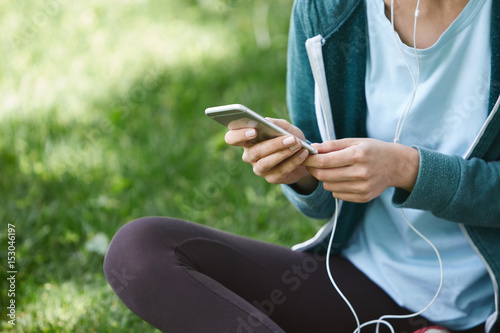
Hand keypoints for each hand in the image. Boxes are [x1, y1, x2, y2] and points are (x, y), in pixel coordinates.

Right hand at [224, 118, 314, 186]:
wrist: (304, 154)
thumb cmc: (289, 137)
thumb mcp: (285, 127)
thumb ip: (275, 123)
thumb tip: (266, 122)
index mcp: (246, 140)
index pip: (232, 138)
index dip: (239, 135)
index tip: (254, 131)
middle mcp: (249, 155)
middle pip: (254, 152)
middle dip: (273, 144)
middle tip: (290, 138)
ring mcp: (259, 168)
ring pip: (266, 163)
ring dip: (283, 153)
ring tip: (298, 144)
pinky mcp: (271, 178)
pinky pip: (280, 171)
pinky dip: (293, 161)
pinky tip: (303, 153)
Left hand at [303, 138, 418, 202]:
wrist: (396, 165)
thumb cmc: (373, 150)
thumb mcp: (355, 142)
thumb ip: (332, 145)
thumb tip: (312, 148)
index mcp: (358, 155)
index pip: (324, 161)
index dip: (310, 160)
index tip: (304, 157)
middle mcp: (361, 172)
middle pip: (324, 176)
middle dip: (313, 170)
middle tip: (311, 164)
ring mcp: (363, 187)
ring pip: (329, 186)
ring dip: (325, 178)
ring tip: (332, 170)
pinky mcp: (363, 197)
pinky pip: (338, 194)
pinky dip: (335, 187)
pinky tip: (343, 178)